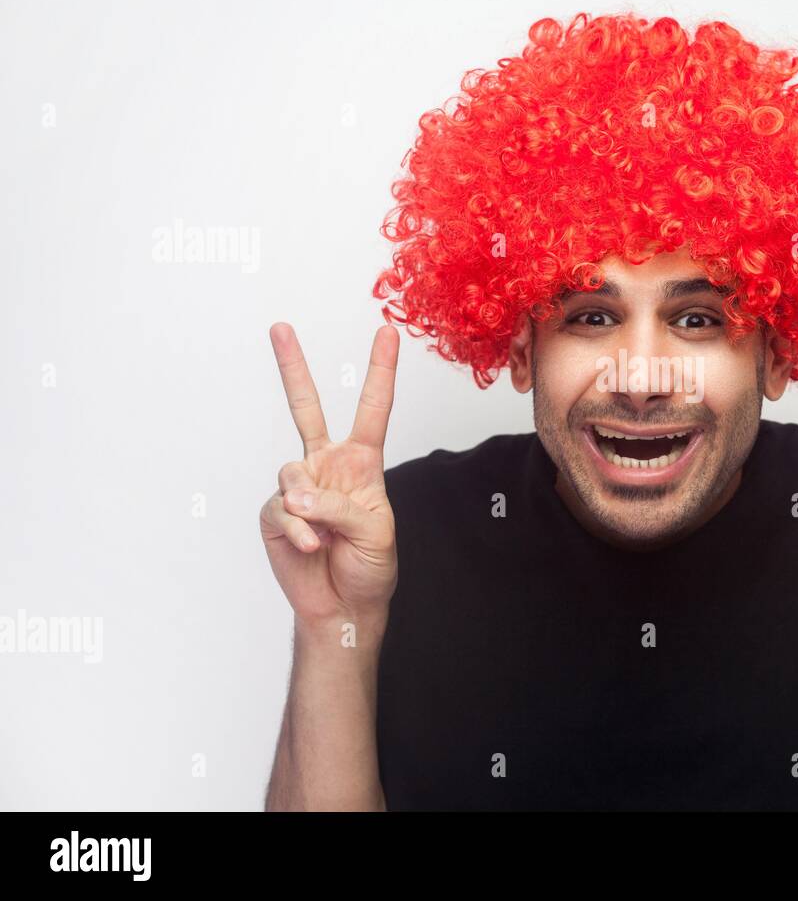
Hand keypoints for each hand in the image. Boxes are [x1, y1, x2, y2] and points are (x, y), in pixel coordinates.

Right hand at [259, 323, 399, 626]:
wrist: (345, 605)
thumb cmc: (370, 565)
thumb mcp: (376, 530)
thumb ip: (341, 504)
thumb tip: (298, 493)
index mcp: (362, 463)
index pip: (373, 410)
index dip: (380, 371)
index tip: (387, 332)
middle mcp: (327, 466)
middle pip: (307, 408)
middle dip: (293, 367)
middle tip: (280, 328)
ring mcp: (298, 488)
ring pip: (292, 472)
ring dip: (310, 506)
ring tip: (324, 535)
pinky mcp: (275, 513)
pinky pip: (281, 509)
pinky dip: (299, 530)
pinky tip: (312, 546)